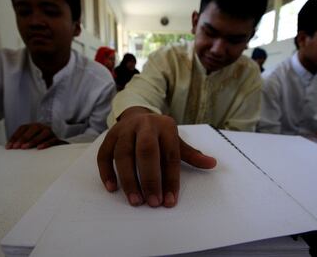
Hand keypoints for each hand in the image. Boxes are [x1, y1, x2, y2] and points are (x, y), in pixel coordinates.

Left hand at [6, 123, 66, 149]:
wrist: (57, 145)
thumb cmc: (38, 144)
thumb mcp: (29, 142)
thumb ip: (21, 143)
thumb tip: (8, 148)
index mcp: (33, 126)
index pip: (22, 128)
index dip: (14, 137)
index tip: (9, 147)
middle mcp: (42, 127)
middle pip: (33, 129)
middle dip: (23, 138)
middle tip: (16, 147)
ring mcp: (50, 132)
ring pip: (43, 133)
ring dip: (33, 140)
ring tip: (24, 147)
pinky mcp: (57, 139)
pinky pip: (52, 140)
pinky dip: (46, 143)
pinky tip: (39, 148)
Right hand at [97, 107, 216, 207]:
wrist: (137, 115)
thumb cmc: (159, 134)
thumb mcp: (176, 140)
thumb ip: (191, 154)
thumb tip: (212, 164)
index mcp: (165, 126)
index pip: (170, 155)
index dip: (170, 179)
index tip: (169, 201)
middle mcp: (144, 125)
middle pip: (146, 151)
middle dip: (150, 179)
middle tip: (152, 202)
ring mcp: (124, 130)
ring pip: (123, 154)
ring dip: (128, 179)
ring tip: (135, 200)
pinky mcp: (109, 136)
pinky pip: (104, 155)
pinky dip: (106, 172)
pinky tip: (113, 189)